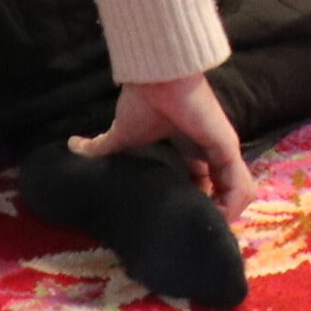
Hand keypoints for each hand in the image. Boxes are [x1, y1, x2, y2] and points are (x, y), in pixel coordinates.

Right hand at [70, 75, 254, 219]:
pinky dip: (230, 207)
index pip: (205, 182)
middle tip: (197, 233)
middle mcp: (210, 150)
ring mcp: (222, 149)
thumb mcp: (120, 134)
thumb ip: (100, 146)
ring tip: (205, 229)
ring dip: (226, 213)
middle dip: (216, 212)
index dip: (200, 203)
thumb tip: (72, 146)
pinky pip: (238, 185)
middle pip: (225, 190)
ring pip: (237, 191)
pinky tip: (212, 219)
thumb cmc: (143, 101)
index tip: (184, 223)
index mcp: (191, 148)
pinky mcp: (227, 147)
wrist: (155, 78)